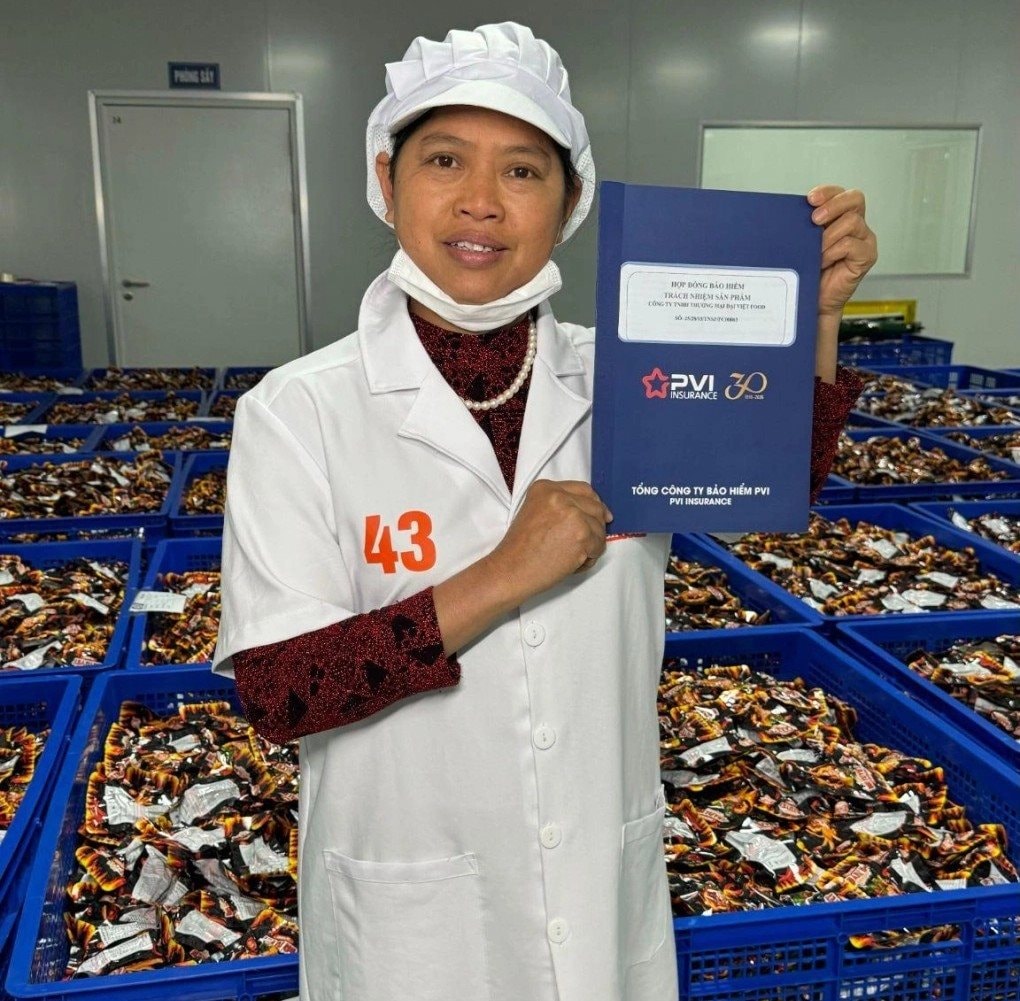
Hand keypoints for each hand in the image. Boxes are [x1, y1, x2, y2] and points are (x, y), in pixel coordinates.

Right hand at [488, 480, 611, 602]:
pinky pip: (599, 546)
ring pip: (600, 528)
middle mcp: (559, 496)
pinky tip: (570, 562)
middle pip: (596, 507)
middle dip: (595, 526)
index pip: (583, 489)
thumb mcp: (534, 513)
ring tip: (568, 555)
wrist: (511, 569)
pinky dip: (589, 558)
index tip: (601, 515)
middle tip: (584, 542)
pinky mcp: (582, 534)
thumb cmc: (520, 550)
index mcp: (545, 488)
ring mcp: (572, 514)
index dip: (594, 504)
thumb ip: (560, 506)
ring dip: (591, 544)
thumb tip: (596, 511)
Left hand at [807, 186, 877, 317]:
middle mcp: (856, 225)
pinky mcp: (867, 256)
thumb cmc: (809, 271)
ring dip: (829, 236)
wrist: (815, 300)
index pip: (841, 193)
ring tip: (816, 252)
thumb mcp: (804, 242)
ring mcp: (864, 240)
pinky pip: (850, 244)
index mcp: (841, 217)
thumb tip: (793, 211)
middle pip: (855, 198)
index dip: (827, 192)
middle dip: (833, 205)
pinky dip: (833, 251)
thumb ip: (807, 225)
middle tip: (815, 219)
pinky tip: (823, 262)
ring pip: (851, 221)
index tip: (810, 199)